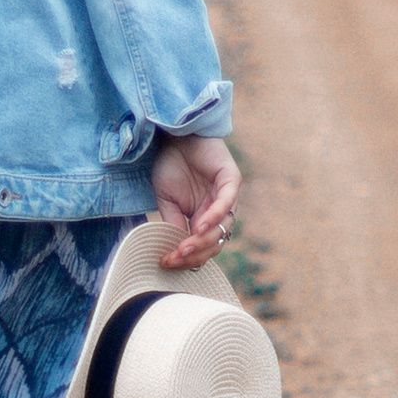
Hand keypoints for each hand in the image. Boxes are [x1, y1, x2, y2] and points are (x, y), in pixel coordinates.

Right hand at [149, 134, 238, 270]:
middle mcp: (219, 211)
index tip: (166, 261)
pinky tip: (199, 226)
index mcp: (204, 217)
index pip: (203, 247)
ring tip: (184, 247)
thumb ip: (173, 224)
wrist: (173, 136)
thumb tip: (176, 252)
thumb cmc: (170, 165)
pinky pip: (227, 203)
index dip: (187, 258)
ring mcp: (228, 197)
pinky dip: (214, 217)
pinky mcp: (231, 180)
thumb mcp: (167, 201)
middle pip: (215, 243)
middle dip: (195, 254)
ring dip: (204, 241)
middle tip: (175, 257)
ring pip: (222, 228)